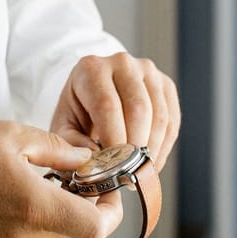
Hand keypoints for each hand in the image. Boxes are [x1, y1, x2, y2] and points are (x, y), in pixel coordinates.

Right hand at [0, 119, 122, 237]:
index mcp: (34, 208)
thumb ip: (56, 148)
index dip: (112, 208)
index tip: (107, 186)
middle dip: (83, 205)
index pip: (98, 227)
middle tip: (76, 175)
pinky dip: (32, 221)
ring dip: (57, 213)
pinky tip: (14, 194)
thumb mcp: (8, 135)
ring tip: (39, 180)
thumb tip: (86, 157)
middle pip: (77, 232)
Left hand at [49, 51, 179, 171]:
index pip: (107, 105)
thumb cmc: (78, 112)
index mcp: (91, 68)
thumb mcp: (64, 126)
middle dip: (135, 148)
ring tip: (140, 172)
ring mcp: (147, 71)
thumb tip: (97, 160)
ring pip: (159, 116)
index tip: (114, 167)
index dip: (114, 139)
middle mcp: (121, 63)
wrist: (93, 91)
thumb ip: (73, 145)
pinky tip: (151, 162)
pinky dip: (164, 146)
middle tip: (130, 174)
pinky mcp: (165, 84)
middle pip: (138, 109)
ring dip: (152, 150)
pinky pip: (172, 120)